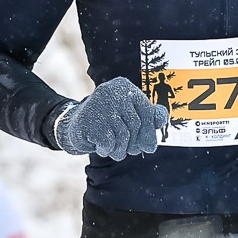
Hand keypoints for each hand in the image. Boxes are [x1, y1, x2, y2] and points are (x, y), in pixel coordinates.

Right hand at [53, 76, 170, 159]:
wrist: (75, 126)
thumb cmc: (108, 121)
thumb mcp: (129, 115)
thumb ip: (149, 115)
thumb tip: (162, 118)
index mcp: (123, 86)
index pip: (147, 111)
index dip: (150, 132)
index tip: (149, 147)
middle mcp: (110, 91)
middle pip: (136, 124)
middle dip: (135, 143)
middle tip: (132, 151)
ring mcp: (97, 104)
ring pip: (123, 135)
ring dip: (121, 150)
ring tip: (115, 150)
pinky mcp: (87, 120)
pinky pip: (108, 142)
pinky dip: (107, 150)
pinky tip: (102, 147)